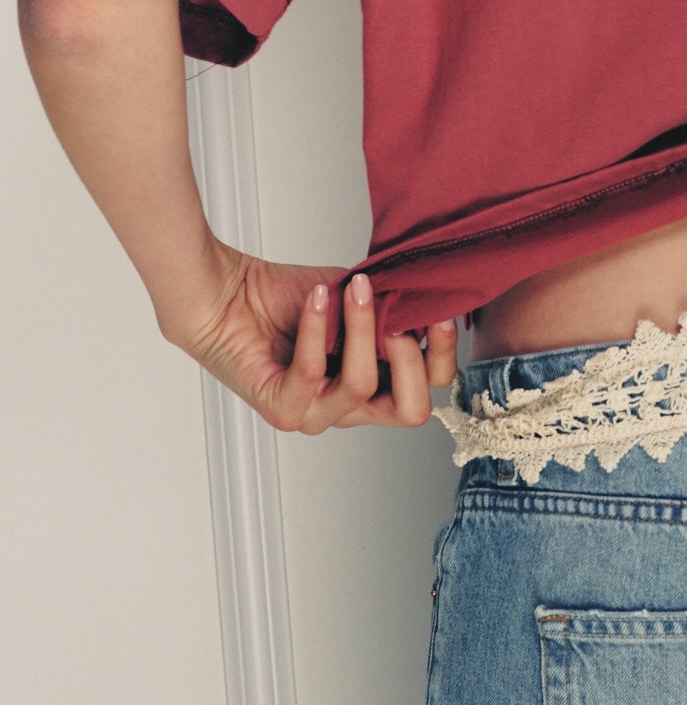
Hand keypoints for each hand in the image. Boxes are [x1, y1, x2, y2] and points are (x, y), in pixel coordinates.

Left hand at [167, 238, 459, 433]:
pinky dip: (318, 327)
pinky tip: (318, 297)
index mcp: (371, 386)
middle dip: (413, 357)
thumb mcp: (357, 301)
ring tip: (352, 290)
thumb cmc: (288, 298)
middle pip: (410, 411)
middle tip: (400, 317)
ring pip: (362, 384)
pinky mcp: (279, 408)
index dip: (442, 356)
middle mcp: (345, 408)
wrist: (226, 294)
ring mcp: (311, 414)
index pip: (427, 392)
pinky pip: (312, 372)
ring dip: (362, 327)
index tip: (438, 313)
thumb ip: (393, 310)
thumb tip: (428, 302)